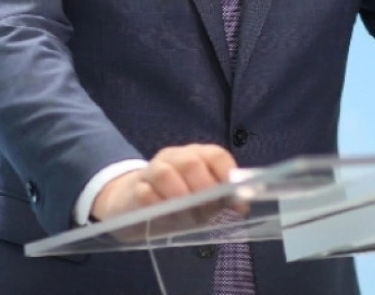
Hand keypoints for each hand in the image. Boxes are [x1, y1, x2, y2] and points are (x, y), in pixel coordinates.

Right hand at [91, 143, 237, 222]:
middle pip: (190, 162)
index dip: (226, 174)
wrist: (133, 203)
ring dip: (179, 199)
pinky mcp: (134, 188)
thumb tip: (242, 207)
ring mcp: (151, 170)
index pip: (216, 155)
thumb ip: (221, 203)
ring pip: (164, 173)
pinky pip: (145, 194)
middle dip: (203, 190)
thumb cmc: (176, 202)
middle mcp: (175, 158)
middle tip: (207, 211)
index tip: (230, 196)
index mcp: (197, 156)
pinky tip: (165, 218)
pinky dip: (159, 207)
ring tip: (187, 217)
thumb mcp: (202, 204)